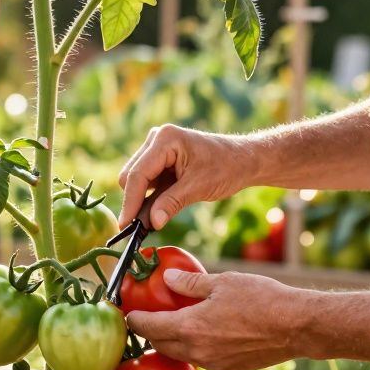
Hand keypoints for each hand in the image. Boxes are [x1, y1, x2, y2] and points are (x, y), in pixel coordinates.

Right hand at [118, 124, 255, 229]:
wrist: (244, 160)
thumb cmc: (226, 168)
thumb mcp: (198, 188)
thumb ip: (171, 203)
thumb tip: (151, 223)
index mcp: (165, 140)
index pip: (138, 174)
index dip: (130, 202)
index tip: (125, 226)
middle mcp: (156, 139)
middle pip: (131, 176)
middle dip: (134, 202)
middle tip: (138, 229)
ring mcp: (157, 149)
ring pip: (136, 180)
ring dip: (141, 201)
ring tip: (150, 223)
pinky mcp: (160, 160)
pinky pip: (146, 182)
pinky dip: (148, 198)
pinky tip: (155, 214)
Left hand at [125, 269, 312, 369]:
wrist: (297, 327)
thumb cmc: (262, 299)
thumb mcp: (223, 282)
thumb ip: (190, 283)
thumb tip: (168, 279)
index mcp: (190, 327)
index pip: (149, 327)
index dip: (134, 320)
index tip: (127, 313)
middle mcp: (197, 351)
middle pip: (160, 345)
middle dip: (150, 333)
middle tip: (146, 318)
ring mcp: (213, 364)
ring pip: (181, 354)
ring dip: (172, 342)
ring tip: (173, 325)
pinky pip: (201, 360)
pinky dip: (194, 348)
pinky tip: (203, 334)